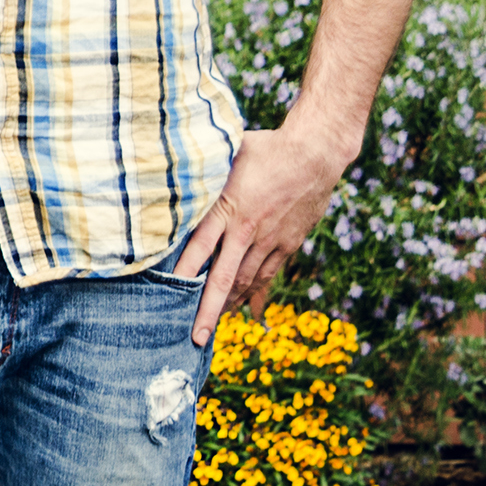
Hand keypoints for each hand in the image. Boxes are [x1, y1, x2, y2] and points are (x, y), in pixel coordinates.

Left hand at [178, 119, 359, 345]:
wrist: (317, 154)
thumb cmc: (267, 147)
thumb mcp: (228, 154)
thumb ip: (203, 170)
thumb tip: (173, 165)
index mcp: (229, 209)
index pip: (199, 248)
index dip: (183, 273)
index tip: (168, 295)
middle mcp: (248, 231)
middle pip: (224, 277)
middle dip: (208, 309)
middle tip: (196, 337)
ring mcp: (271, 241)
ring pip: (247, 281)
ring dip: (229, 304)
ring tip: (213, 325)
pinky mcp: (289, 243)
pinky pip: (269, 274)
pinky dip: (257, 293)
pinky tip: (250, 309)